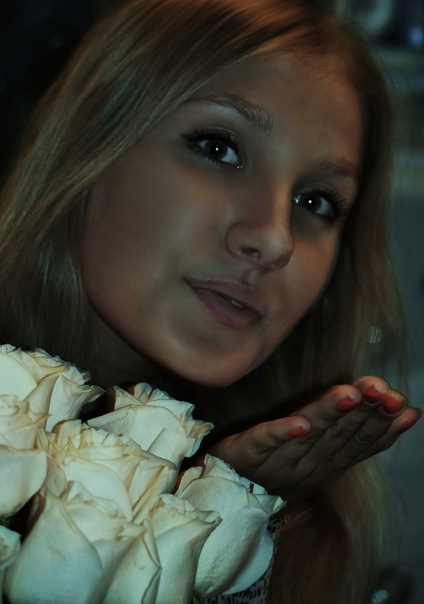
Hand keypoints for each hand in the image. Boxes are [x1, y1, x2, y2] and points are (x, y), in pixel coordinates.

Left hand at [207, 376, 420, 500]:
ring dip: (331, 414)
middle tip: (385, 392)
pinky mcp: (248, 451)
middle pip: (340, 436)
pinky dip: (282, 432)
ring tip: (351, 395)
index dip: (384, 426)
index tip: (405, 406)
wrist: (230, 490)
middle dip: (366, 413)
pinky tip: (300, 423)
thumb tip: (404, 412)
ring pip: (309, 435)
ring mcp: (277, 459)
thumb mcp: (322, 450)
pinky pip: (265, 440)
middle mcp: (307, 464)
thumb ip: (354, 432)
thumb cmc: (281, 463)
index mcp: (327, 464)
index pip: (360, 443)